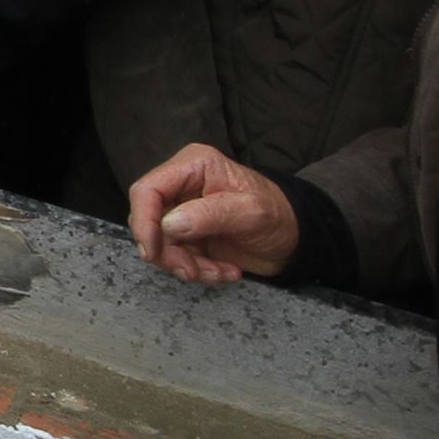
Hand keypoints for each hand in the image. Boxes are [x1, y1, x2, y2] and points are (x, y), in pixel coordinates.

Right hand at [126, 141, 299, 283]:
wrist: (295, 240)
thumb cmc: (279, 215)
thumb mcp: (251, 212)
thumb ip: (211, 215)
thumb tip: (169, 224)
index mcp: (194, 166)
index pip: (148, 189)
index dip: (144, 222)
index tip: (153, 253)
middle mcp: (182, 186)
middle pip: (148, 221)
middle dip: (168, 252)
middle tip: (192, 270)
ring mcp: (183, 213)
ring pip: (161, 245)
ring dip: (187, 266)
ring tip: (219, 272)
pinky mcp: (189, 237)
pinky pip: (177, 258)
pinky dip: (198, 271)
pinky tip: (225, 272)